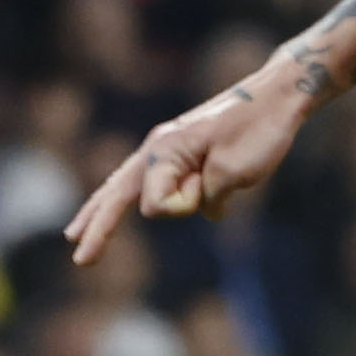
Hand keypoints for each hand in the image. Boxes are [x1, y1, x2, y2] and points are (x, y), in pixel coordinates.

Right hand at [68, 64, 314, 263]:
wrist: (277, 98)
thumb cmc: (257, 132)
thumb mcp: (231, 172)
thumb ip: (206, 196)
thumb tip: (206, 209)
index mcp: (164, 150)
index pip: (154, 203)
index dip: (180, 206)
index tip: (208, 184)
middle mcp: (159, 149)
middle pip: (114, 193)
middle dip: (97, 226)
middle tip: (78, 257)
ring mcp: (170, 150)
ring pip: (127, 187)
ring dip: (110, 212)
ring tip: (78, 232)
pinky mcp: (186, 154)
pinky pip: (156, 182)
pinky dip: (146, 198)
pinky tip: (110, 209)